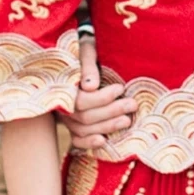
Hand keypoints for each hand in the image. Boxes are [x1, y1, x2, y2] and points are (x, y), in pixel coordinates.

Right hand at [63, 36, 135, 151]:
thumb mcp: (85, 51)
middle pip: (85, 117)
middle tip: (132, 104)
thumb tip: (91, 86)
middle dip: (111, 112)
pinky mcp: (72, 125)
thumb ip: (88, 66)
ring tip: (127, 120)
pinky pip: (77, 140)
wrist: (75, 55)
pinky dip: (89, 143)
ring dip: (107, 127)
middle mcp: (61, 104)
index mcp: (62, 85)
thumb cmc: (81, 51)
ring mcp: (66, 117)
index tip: (120, 88)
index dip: (102, 98)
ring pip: (83, 129)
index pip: (81, 100)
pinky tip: (104, 141)